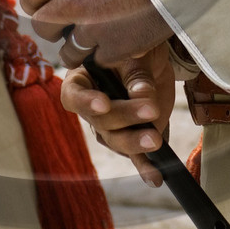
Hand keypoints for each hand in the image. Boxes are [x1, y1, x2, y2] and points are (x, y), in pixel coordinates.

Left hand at [19, 0, 173, 65]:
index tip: (48, 1)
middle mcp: (69, 4)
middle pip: (42, 26)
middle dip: (54, 24)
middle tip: (71, 19)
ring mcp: (91, 30)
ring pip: (68, 52)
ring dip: (78, 45)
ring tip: (97, 33)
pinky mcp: (114, 50)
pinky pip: (98, 60)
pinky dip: (106, 53)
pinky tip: (119, 38)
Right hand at [60, 45, 175, 185]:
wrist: (153, 61)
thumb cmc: (135, 51)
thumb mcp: (136, 54)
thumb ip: (137, 76)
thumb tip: (143, 97)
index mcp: (82, 81)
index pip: (74, 96)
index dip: (86, 103)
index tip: (103, 105)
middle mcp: (92, 108)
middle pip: (101, 121)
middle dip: (126, 117)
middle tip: (150, 109)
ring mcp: (111, 127)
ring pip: (117, 140)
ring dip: (136, 142)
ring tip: (155, 140)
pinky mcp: (131, 138)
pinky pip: (135, 156)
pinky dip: (146, 166)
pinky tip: (155, 177)